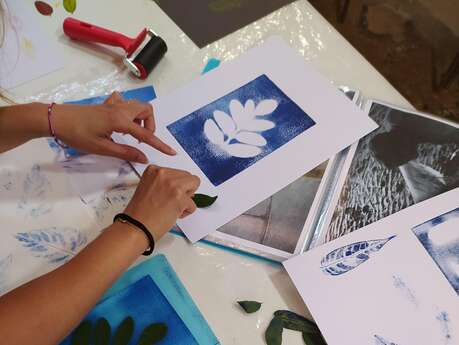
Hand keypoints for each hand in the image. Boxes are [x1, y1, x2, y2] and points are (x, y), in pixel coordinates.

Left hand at [52, 92, 175, 162]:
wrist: (57, 119)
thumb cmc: (77, 135)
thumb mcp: (102, 148)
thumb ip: (125, 153)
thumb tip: (144, 159)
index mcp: (121, 121)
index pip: (146, 135)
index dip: (160, 145)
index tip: (171, 152)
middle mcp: (120, 109)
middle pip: (146, 110)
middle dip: (150, 125)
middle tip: (141, 139)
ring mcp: (113, 105)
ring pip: (137, 105)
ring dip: (141, 118)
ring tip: (132, 132)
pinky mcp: (106, 104)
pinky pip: (123, 101)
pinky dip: (128, 109)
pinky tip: (120, 119)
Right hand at [124, 165, 199, 240]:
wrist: (135, 227)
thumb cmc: (140, 212)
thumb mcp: (148, 188)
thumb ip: (164, 183)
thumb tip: (184, 187)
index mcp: (154, 170)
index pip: (177, 173)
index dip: (175, 186)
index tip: (164, 196)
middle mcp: (163, 174)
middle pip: (188, 176)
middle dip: (184, 189)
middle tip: (170, 202)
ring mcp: (172, 185)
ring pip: (195, 184)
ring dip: (187, 198)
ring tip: (173, 207)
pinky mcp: (180, 198)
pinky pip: (193, 204)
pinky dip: (186, 212)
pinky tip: (173, 215)